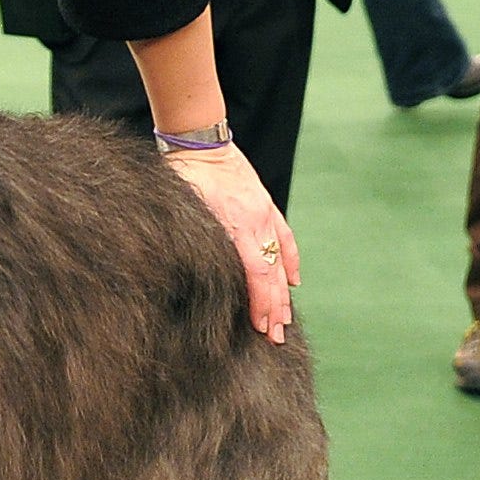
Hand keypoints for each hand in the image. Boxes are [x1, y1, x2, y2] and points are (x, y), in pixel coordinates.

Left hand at [160, 140, 298, 341]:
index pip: (257, 274)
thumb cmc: (184, 177)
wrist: (200, 141)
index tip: (263, 328)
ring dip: (283, 292)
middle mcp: (257, 222)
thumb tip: (198, 279)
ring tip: (285, 319)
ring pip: (280, 260)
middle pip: (272, 274)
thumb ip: (199, 244)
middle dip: (275, 308)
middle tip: (276, 338)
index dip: (261, 304)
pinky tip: (294, 280)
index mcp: (238, 226)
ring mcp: (265, 214)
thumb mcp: (186, 213)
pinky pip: (285, 238)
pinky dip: (291, 261)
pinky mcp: (266, 206)